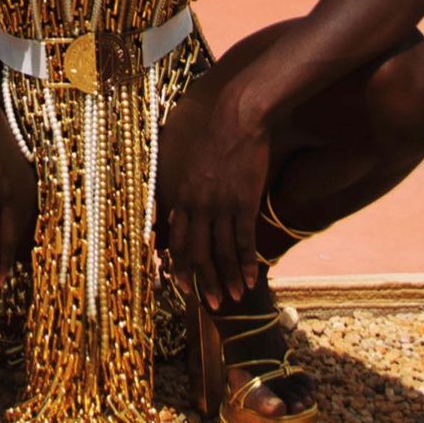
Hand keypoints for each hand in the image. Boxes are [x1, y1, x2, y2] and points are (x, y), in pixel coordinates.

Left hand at [159, 67, 269, 309]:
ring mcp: (220, 206)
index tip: (181, 286)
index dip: (178, 266)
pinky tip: (251, 280)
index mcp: (179, 195)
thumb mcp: (184, 159)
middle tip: (209, 304)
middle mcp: (197, 205)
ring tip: (232, 299)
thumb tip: (172, 199)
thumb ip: (179, 183)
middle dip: (203, 282)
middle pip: (197, 253)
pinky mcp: (243, 202)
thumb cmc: (210, 133)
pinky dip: (246, 264)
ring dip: (226, 279)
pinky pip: (243, 241)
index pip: (175, 240)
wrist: (236, 118)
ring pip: (221, 253)